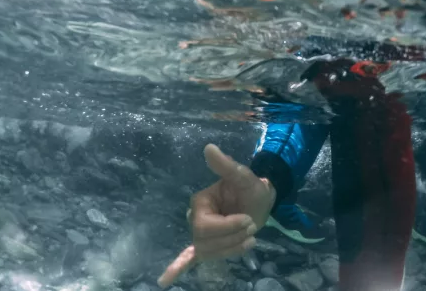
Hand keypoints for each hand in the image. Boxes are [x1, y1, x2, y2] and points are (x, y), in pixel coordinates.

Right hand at [158, 144, 275, 287]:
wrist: (260, 201)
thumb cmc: (251, 188)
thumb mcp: (243, 177)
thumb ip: (226, 166)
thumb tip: (209, 148)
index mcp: (200, 203)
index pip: (205, 227)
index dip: (228, 228)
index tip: (249, 221)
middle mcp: (196, 219)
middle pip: (206, 242)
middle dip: (231, 239)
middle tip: (252, 228)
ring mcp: (201, 234)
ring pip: (209, 253)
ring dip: (231, 249)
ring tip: (249, 239)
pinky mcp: (208, 244)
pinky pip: (189, 258)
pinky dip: (177, 268)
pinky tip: (164, 281)